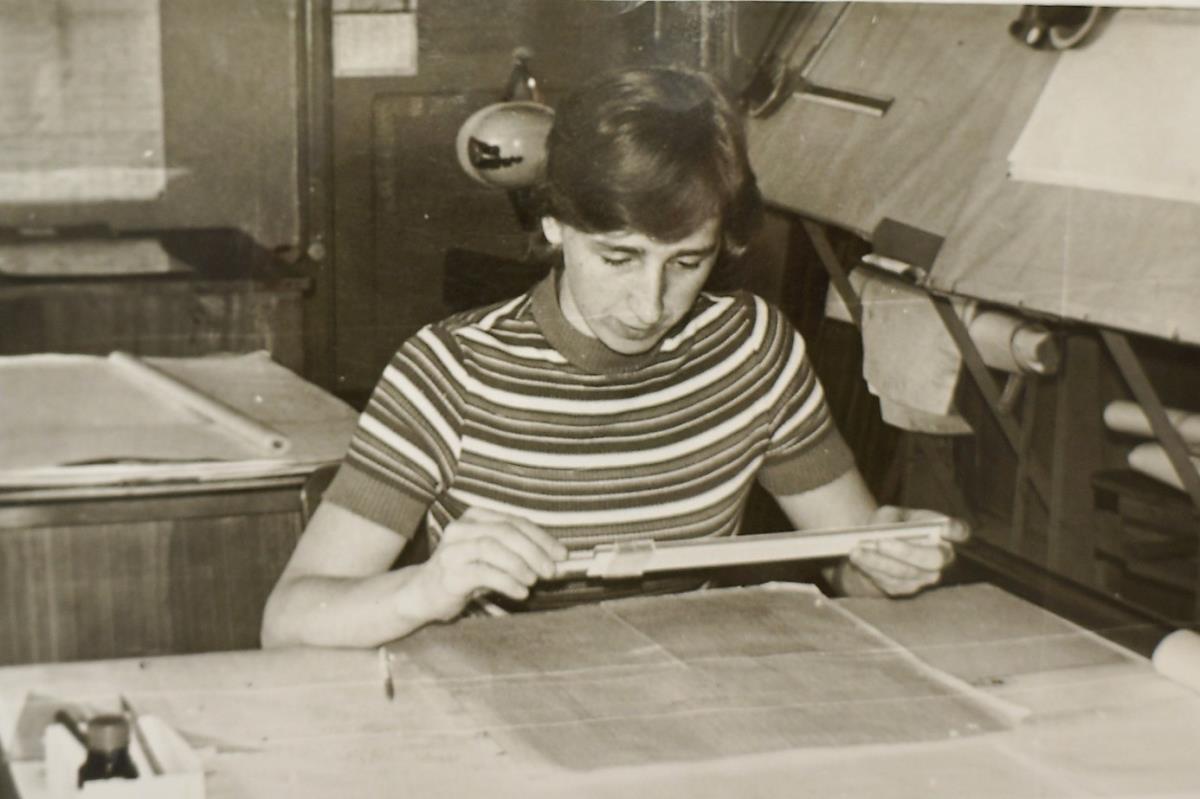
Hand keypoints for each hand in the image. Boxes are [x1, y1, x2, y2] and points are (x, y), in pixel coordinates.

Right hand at [413, 507, 566, 620]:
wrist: (422, 594)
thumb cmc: (464, 574)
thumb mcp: (492, 559)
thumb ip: (519, 554)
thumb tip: (557, 561)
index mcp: (475, 517)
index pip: (515, 521)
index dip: (542, 538)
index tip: (562, 555)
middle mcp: (461, 529)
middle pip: (505, 531)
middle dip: (534, 551)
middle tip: (552, 571)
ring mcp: (452, 550)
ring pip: (493, 547)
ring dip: (520, 564)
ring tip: (535, 581)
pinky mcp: (449, 573)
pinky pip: (483, 572)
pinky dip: (507, 582)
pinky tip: (520, 592)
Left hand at [836, 506, 969, 597]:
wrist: (874, 547)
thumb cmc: (889, 527)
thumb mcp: (889, 514)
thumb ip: (890, 520)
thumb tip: (884, 533)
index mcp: (943, 532)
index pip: (960, 531)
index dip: (956, 531)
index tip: (945, 528)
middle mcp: (941, 557)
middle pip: (935, 559)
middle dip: (907, 551)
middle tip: (881, 542)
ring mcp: (926, 576)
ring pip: (906, 573)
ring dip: (879, 561)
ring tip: (857, 550)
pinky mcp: (906, 588)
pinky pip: (890, 581)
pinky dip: (871, 568)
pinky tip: (857, 558)